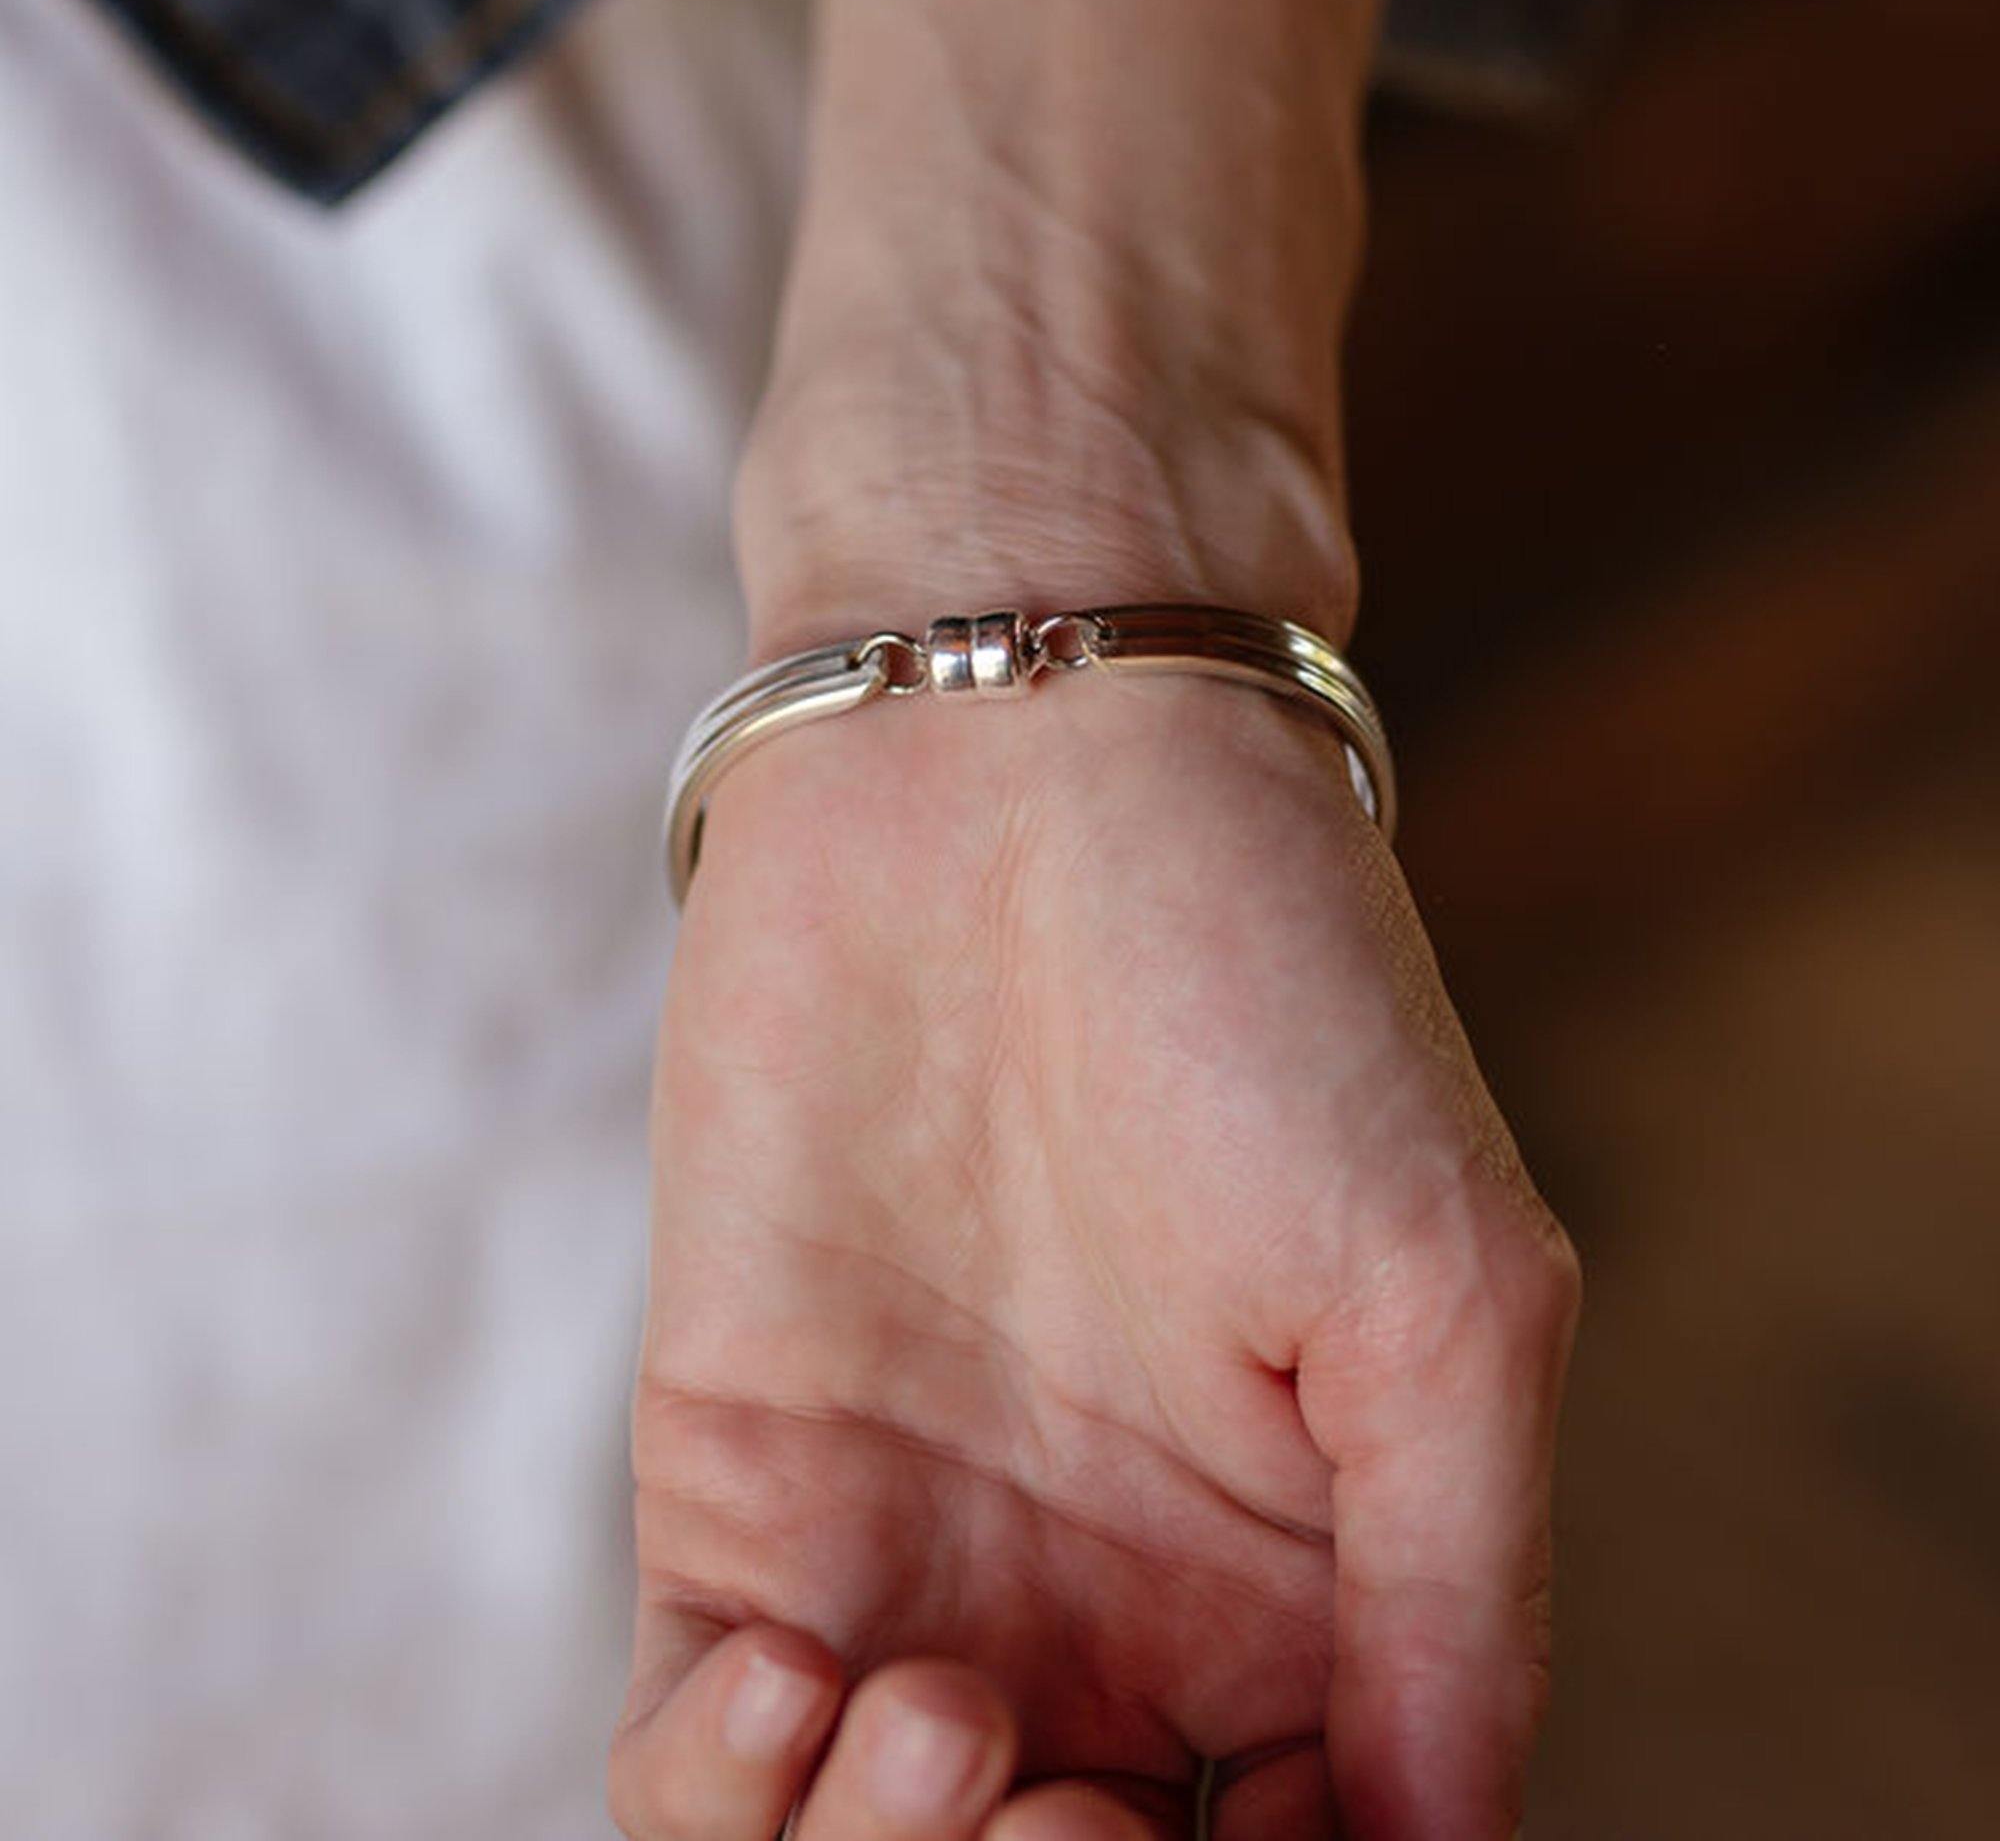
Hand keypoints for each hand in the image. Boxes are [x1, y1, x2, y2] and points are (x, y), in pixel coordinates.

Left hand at [611, 665, 1578, 1840]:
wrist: (1016, 760)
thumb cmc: (1265, 977)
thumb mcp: (1442, 1286)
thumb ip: (1456, 1594)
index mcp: (1302, 1580)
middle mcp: (1106, 1600)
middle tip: (1058, 1804)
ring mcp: (912, 1549)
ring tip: (938, 1723)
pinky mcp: (739, 1476)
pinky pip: (694, 1744)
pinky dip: (719, 1787)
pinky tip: (793, 1673)